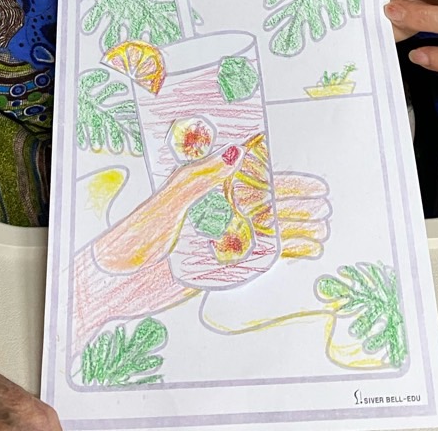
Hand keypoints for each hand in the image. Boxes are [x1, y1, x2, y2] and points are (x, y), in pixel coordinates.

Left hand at [73, 150, 329, 350]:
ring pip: (265, 229)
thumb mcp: (165, 204)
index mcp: (201, 188)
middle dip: (295, 202)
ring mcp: (217, 238)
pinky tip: (303, 251)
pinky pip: (255, 256)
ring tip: (323, 228)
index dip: (281, 177)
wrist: (113, 285)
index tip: (308, 180)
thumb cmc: (131, 239)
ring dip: (294, 227)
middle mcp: (213, 210)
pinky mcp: (216, 266)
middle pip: (263, 203)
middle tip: (325, 204)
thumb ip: (199, 179)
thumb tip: (235, 153)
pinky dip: (281, 252)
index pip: (249, 176)